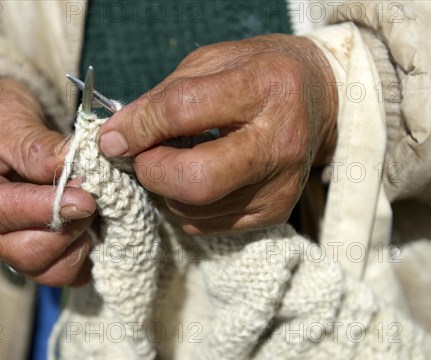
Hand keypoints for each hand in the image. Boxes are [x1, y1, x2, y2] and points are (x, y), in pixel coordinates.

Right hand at [0, 78, 95, 285]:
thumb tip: (77, 171)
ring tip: (90, 211)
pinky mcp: (20, 252)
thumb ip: (41, 149)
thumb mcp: (11, 119)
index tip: (85, 199)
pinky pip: (55, 271)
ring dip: (77, 244)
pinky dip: (80, 254)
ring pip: (43, 269)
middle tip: (91, 197)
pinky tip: (89, 227)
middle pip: (24, 251)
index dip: (47, 209)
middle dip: (67, 228)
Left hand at [98, 34, 337, 234]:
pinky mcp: (276, 212)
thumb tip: (115, 138)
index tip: (112, 138)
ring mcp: (281, 184)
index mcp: (263, 87)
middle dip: (153, 173)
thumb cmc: (257, 73)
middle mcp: (279, 142)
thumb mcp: (210, 63)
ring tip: (179, 161)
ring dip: (168, 190)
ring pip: (194, 209)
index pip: (182, 113)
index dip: (137, 129)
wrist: (317, 97)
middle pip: (195, 182)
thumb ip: (162, 98)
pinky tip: (202, 177)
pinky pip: (207, 225)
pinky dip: (188, 206)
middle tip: (146, 158)